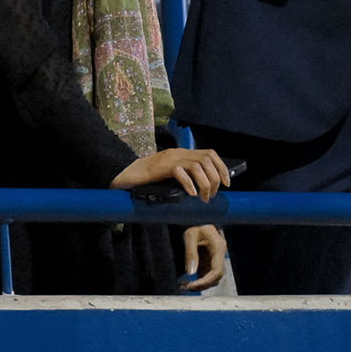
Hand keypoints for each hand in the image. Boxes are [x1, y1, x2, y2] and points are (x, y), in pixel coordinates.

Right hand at [110, 145, 229, 200]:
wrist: (124, 173)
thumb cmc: (148, 178)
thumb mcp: (170, 174)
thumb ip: (185, 175)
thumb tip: (205, 189)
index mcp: (182, 153)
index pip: (210, 154)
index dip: (222, 167)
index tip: (227, 183)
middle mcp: (177, 153)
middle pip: (206, 160)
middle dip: (214, 179)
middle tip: (210, 196)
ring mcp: (168, 159)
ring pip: (197, 165)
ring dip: (204, 184)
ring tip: (202, 198)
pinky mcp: (159, 167)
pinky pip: (180, 171)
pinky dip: (189, 183)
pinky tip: (190, 194)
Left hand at [180, 223, 227, 290]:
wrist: (198, 217)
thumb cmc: (194, 223)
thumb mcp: (190, 235)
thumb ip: (190, 253)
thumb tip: (190, 273)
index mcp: (219, 247)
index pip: (217, 271)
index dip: (207, 281)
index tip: (193, 285)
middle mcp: (219, 255)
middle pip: (216, 277)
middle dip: (202, 285)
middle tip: (185, 287)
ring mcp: (215, 259)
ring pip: (212, 278)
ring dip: (200, 285)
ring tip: (183, 286)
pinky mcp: (209, 261)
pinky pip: (206, 275)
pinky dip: (198, 281)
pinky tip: (185, 282)